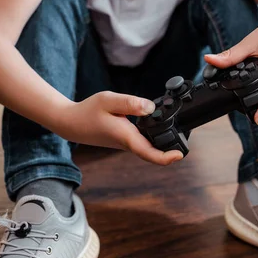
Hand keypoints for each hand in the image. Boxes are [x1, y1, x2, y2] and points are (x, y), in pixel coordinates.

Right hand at [58, 91, 183, 164]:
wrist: (71, 123)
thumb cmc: (88, 111)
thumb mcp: (108, 100)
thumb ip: (130, 103)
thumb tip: (150, 108)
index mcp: (126, 137)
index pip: (150, 153)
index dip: (167, 157)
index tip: (180, 154)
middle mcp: (128, 143)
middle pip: (154, 151)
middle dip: (171, 146)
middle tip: (186, 138)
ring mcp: (126, 143)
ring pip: (148, 145)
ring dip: (162, 140)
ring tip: (177, 131)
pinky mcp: (124, 138)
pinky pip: (142, 139)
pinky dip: (152, 134)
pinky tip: (157, 123)